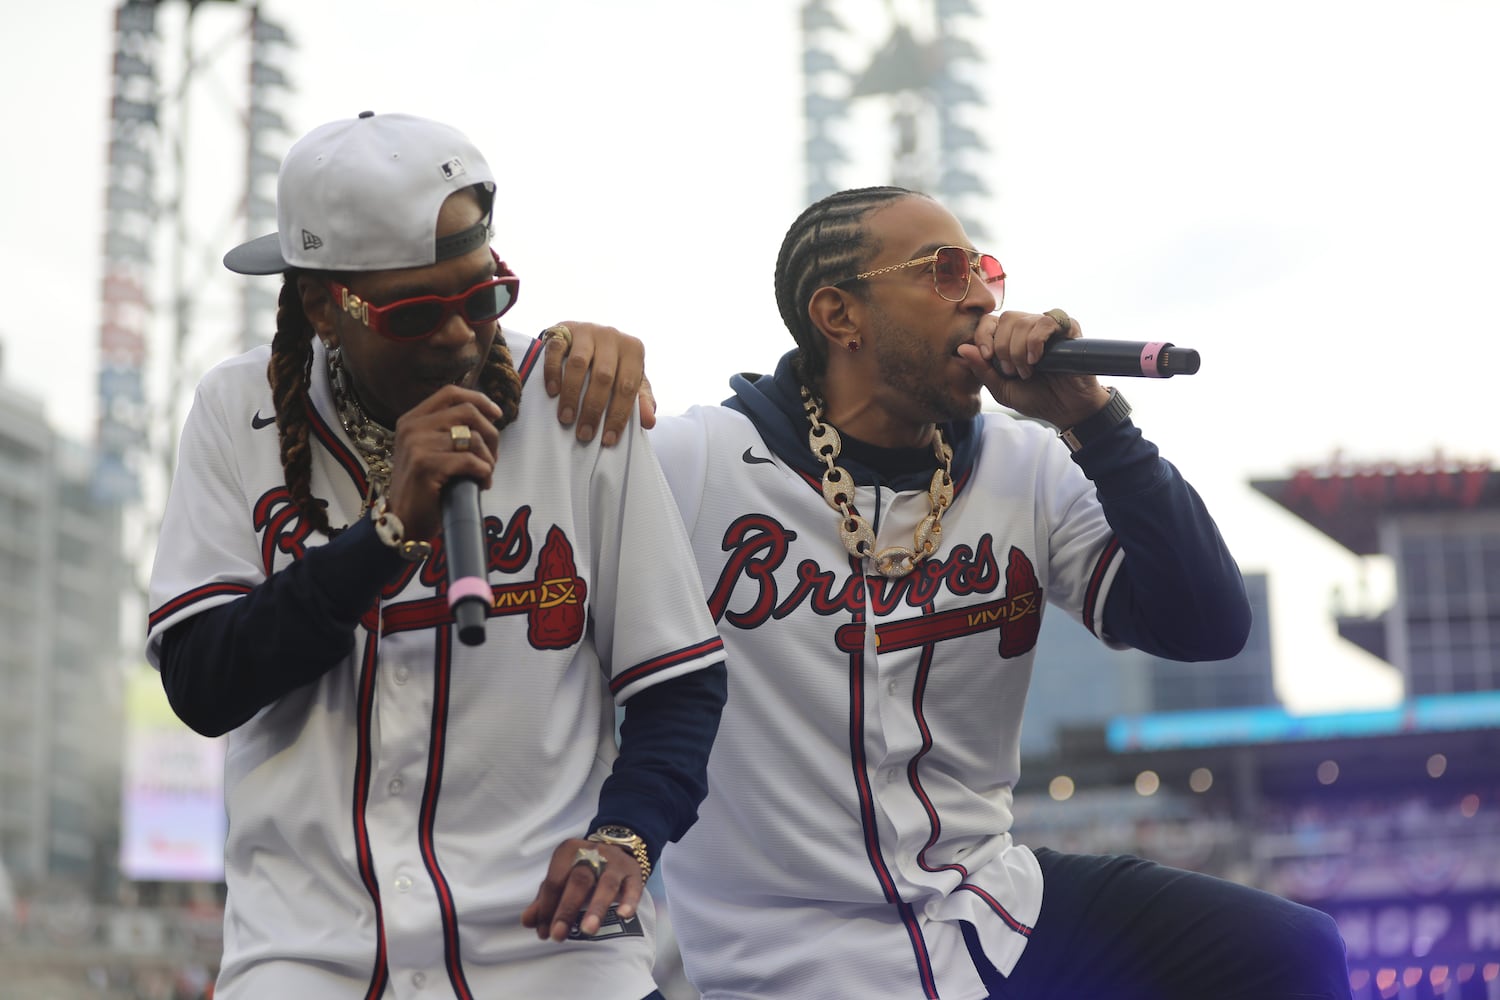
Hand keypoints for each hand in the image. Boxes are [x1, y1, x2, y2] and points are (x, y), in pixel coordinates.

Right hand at [382, 385, 502, 541]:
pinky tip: (482, 484)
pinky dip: (484, 472)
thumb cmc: (425, 488)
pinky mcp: (425, 465)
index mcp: (412, 420)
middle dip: (491, 433)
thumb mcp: (430, 451)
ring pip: (473, 439)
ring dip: (488, 459)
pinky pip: (470, 461)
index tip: (496, 414)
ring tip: (485, 474)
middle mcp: (412, 427)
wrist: (404, 521)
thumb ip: (448, 431)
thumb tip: (489, 416)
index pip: (450, 393)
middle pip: (467, 412)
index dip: (478, 399)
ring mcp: (416, 445)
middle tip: (494, 456)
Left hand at [521, 838, 646, 941]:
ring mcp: (615, 861)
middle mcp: (592, 853)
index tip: (544, 932)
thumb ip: (544, 900)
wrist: (617, 847)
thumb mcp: (562, 878)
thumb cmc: (582, 869)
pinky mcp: (634, 871)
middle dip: (567, 909)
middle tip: (558, 935)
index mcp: (568, 851)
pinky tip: (624, 915)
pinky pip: (633, 886)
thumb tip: (528, 921)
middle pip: (578, 881)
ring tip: (588, 930)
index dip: (546, 907)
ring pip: (606, 883)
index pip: (554, 881)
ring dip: (596, 907)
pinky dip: (629, 900)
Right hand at [541, 322, 657, 445]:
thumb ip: (641, 399)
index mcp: (633, 349)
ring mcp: (586, 331)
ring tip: (566, 418)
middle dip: (593, 409)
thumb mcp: (630, 378)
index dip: (619, 415)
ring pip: (578, 364)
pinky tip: (552, 393)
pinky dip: (553, 372)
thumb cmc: (612, 363)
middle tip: (584, 434)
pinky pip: (556, 350)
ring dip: (571, 394)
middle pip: (603, 377)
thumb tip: (649, 422)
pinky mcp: (563, 330)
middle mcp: (612, 337)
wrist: (586, 335)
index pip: (628, 387)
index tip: (608, 439)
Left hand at [957, 309, 1111, 427]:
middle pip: (1006, 318)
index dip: (983, 335)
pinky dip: (1036, 340)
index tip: (987, 357)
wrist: (1066, 410)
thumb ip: (982, 370)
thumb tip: (961, 348)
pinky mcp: (1069, 329)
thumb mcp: (1002, 389)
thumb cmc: (1036, 398)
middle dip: (1003, 347)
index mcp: (1011, 338)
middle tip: (1012, 371)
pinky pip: (1047, 320)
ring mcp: (1049, 328)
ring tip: (1027, 370)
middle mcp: (1029, 328)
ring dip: (1019, 349)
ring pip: (1024, 320)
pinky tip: (1036, 359)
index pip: (990, 320)